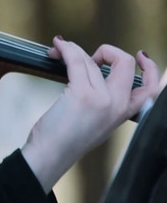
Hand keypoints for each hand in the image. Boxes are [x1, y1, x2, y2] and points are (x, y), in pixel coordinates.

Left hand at [21, 37, 160, 192]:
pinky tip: (58, 47)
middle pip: (125, 63)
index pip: (151, 88)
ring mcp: (102, 98)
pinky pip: (77, 61)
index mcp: (124, 113)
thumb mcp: (96, 123)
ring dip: (74, 50)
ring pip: (93, 60)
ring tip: (59, 51)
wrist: (51, 155)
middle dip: (108, 51)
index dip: (150, 68)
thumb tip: (94, 72)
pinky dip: (66, 50)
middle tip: (88, 56)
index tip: (140, 55)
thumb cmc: (65, 140)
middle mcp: (118, 105)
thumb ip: (105, 103)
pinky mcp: (82, 94)